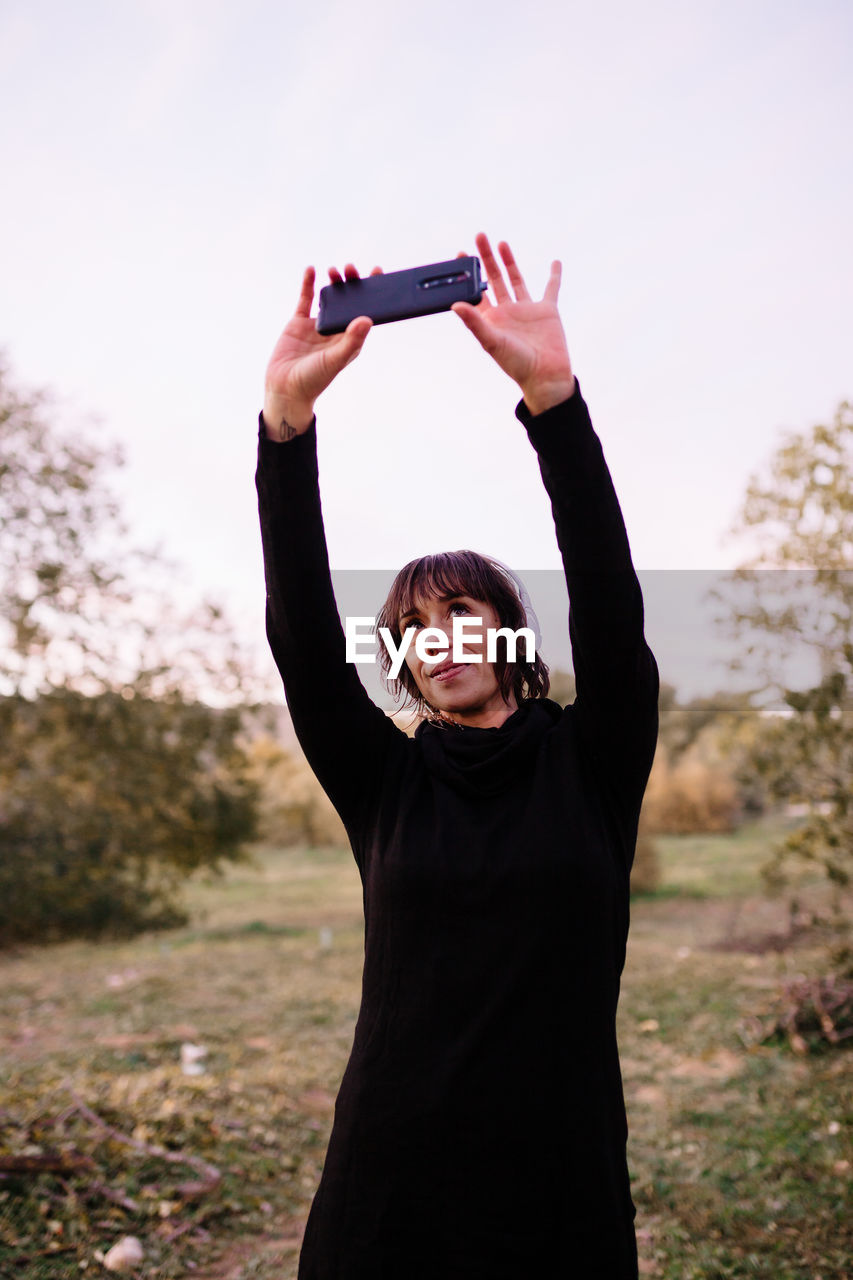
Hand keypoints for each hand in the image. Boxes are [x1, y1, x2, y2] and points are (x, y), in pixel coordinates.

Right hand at [263, 264, 379, 438]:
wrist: (285, 389)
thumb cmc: (314, 380)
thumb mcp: (335, 360)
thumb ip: (351, 340)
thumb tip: (367, 319)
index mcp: (350, 340)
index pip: (365, 312)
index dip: (372, 294)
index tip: (378, 273)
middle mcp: (336, 331)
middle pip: (348, 301)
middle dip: (351, 283)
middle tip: (352, 269)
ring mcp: (317, 326)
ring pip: (328, 298)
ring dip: (333, 282)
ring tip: (334, 271)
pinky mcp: (299, 323)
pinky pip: (305, 300)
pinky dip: (308, 284)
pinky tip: (311, 269)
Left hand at [452, 233, 574, 415]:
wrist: (545, 376)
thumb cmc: (516, 364)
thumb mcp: (491, 342)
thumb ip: (474, 322)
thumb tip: (454, 305)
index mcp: (491, 319)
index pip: (475, 292)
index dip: (466, 275)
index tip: (459, 255)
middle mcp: (507, 312)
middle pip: (494, 279)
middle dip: (486, 259)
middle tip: (479, 236)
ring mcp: (527, 310)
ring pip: (516, 280)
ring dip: (509, 262)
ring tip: (501, 243)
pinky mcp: (547, 311)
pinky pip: (551, 288)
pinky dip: (554, 275)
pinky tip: (555, 262)